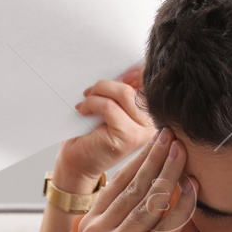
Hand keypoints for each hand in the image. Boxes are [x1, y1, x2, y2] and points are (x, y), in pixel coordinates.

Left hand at [55, 64, 153, 192]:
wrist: (78, 162)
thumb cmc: (91, 134)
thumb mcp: (110, 105)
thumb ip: (121, 90)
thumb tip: (127, 69)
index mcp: (152, 112)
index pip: (152, 83)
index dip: (136, 72)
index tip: (118, 74)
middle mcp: (153, 122)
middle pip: (135, 86)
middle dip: (108, 84)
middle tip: (89, 91)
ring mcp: (143, 131)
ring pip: (124, 94)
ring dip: (98, 93)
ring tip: (86, 101)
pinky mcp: (128, 137)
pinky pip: (110, 107)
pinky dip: (93, 103)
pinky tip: (83, 110)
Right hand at [75, 127, 198, 231]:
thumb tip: (187, 216)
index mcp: (92, 228)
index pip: (118, 184)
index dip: (140, 160)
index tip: (159, 139)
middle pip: (132, 186)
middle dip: (156, 157)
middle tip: (174, 132)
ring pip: (147, 202)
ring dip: (170, 173)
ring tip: (186, 150)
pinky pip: (163, 229)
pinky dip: (182, 207)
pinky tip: (195, 191)